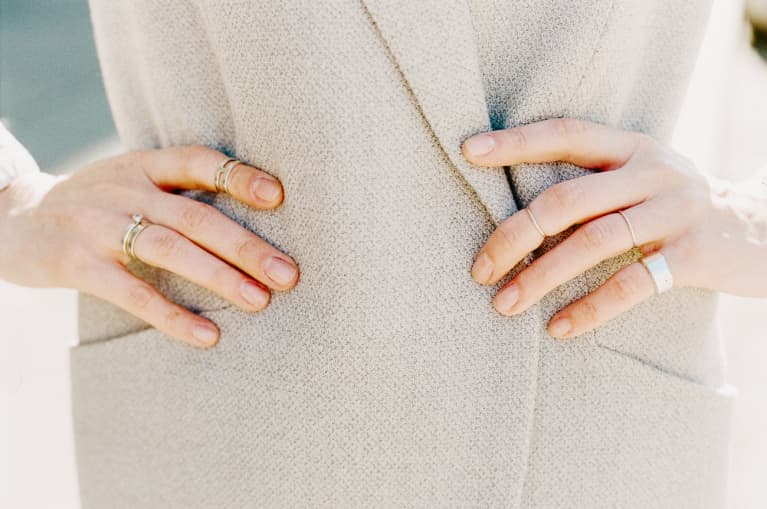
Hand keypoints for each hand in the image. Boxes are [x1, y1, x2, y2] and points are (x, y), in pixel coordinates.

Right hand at [0, 145, 299, 347]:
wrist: (14, 218)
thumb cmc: (99, 204)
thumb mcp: (133, 182)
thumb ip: (182, 193)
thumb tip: (259, 219)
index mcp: (145, 165)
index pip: (199, 161)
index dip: (239, 177)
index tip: (280, 197)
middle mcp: (125, 189)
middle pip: (196, 217)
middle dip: (247, 247)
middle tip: (289, 274)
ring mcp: (99, 225)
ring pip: (169, 251)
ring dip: (220, 277)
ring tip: (260, 301)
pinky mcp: (77, 263)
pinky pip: (132, 293)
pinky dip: (172, 315)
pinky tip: (208, 335)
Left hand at [461, 118, 766, 338]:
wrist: (764, 231)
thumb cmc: (677, 208)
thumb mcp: (641, 179)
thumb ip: (593, 185)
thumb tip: (517, 215)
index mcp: (631, 147)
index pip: (565, 133)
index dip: (516, 141)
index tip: (468, 152)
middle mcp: (651, 171)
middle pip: (566, 199)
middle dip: (513, 235)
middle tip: (479, 270)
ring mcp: (675, 211)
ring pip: (592, 243)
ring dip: (540, 277)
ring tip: (504, 305)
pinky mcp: (694, 255)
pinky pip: (631, 284)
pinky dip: (590, 308)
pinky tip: (559, 328)